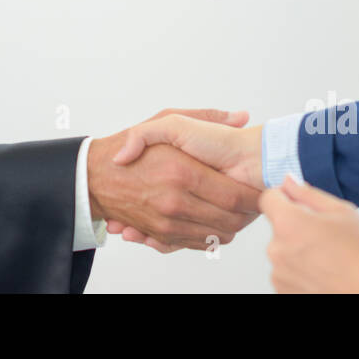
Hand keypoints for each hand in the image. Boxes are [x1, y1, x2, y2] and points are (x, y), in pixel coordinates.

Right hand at [87, 109, 260, 252]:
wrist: (97, 175)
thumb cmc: (136, 147)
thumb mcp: (167, 120)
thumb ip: (206, 116)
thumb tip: (241, 117)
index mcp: (182, 172)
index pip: (235, 197)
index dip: (254, 197)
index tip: (261, 189)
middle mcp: (175, 201)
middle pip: (231, 221)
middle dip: (248, 214)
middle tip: (253, 201)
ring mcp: (168, 222)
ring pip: (218, 235)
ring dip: (232, 225)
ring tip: (236, 210)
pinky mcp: (162, 235)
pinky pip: (198, 243)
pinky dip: (211, 236)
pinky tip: (213, 219)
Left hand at [260, 175, 358, 292]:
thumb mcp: (341, 211)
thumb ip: (307, 192)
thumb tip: (288, 180)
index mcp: (288, 223)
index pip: (268, 198)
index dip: (284, 196)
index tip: (299, 203)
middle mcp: (276, 249)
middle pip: (277, 226)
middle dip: (295, 225)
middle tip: (326, 235)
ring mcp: (278, 274)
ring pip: (282, 250)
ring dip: (297, 249)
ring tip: (328, 257)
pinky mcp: (282, 291)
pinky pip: (285, 272)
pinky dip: (299, 270)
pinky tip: (323, 272)